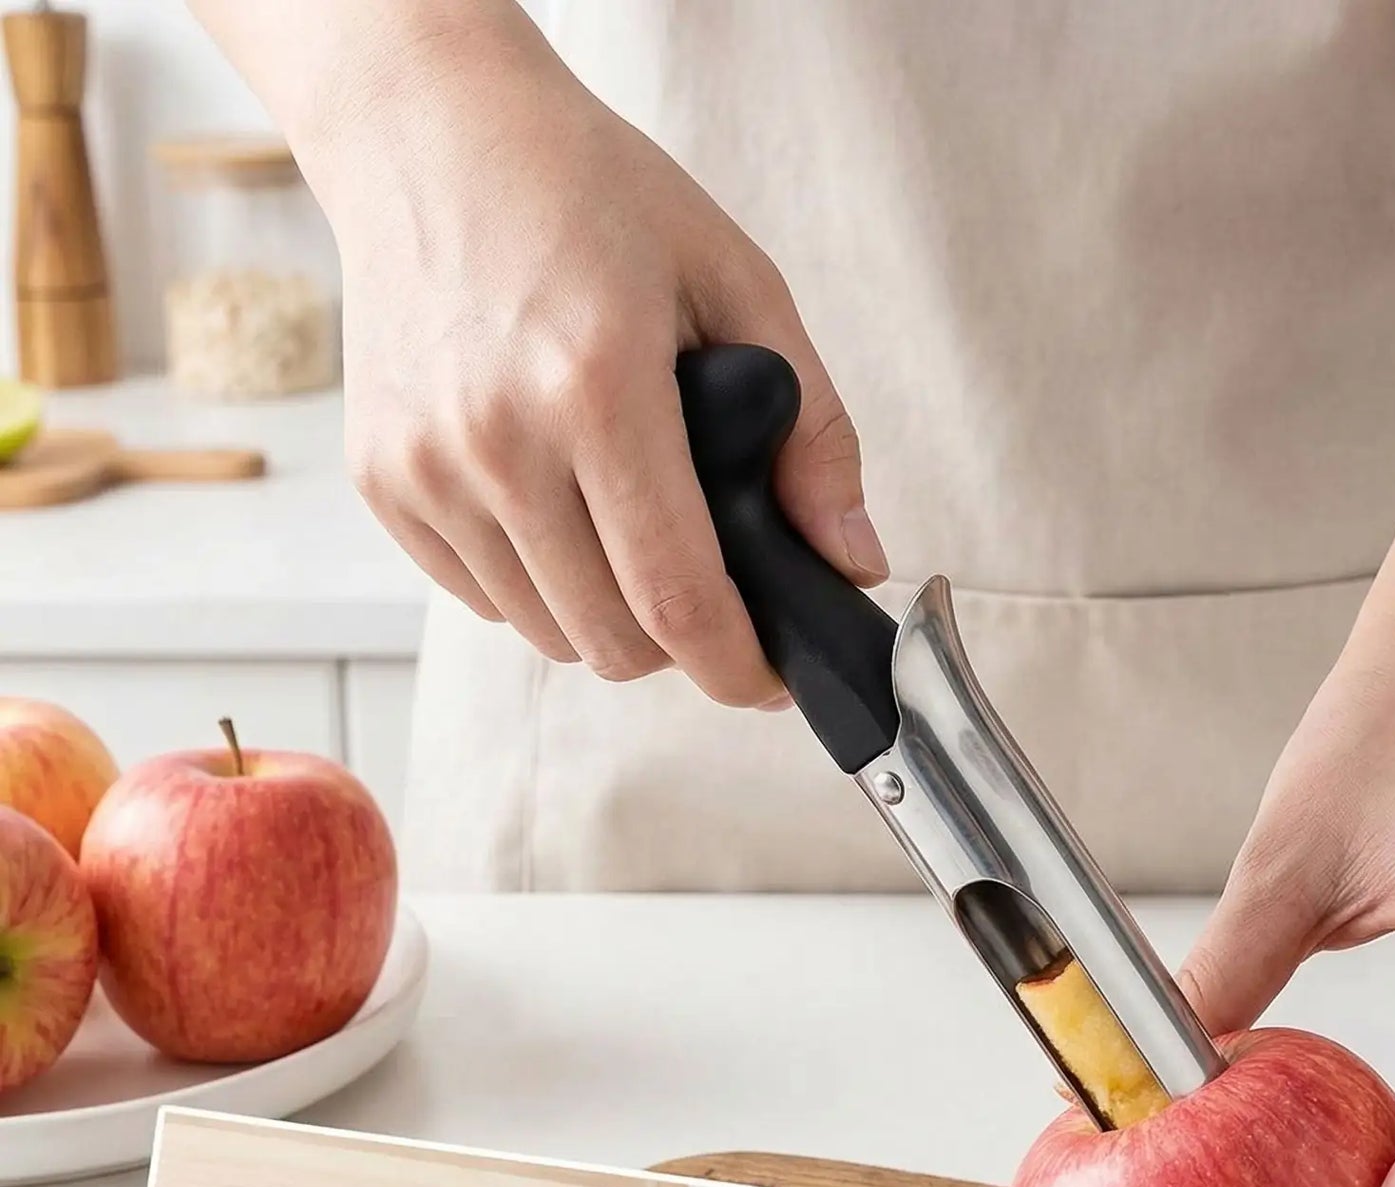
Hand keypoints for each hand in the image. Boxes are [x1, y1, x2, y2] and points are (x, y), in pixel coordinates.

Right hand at [303, 20, 884, 694]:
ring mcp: (425, 467)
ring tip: (627, 528)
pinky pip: (483, 599)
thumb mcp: (737, 283)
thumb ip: (814, 430)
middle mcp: (496, 438)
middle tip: (708, 590)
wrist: (431, 133)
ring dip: (607, 617)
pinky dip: (538, 586)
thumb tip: (849, 558)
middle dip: (679, 644)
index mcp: (596, 386)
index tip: (770, 681)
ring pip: (547, 633)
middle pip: (611, 641)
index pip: (676, 597)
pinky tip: (557, 504)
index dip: (736, 667)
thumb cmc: (588, 194)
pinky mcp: (382, 481)